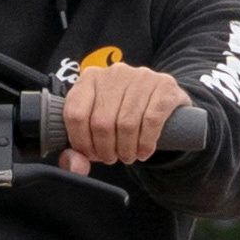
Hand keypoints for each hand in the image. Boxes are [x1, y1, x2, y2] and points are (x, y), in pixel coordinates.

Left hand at [56, 62, 188, 175]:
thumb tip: (76, 167)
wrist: (164, 99)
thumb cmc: (123, 113)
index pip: (75, 114)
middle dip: (105, 149)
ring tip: (128, 156)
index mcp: (90, 78)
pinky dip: (145, 143)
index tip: (90, 154)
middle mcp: (114, 73)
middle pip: (101, 122)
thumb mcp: (98, 125)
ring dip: (126, 150)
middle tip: (111, 158)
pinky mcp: (164, 86)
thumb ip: (80, 149)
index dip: (81, 142)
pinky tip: (144, 151)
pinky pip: (151, 121)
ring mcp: (141, 76)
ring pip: (126, 124)